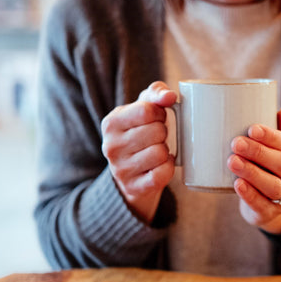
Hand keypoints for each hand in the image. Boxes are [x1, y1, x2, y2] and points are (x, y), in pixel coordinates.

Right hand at [101, 81, 176, 222]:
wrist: (131, 174)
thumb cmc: (140, 133)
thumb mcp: (143, 108)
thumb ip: (157, 93)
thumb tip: (170, 96)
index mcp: (111, 123)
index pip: (147, 111)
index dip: (160, 113)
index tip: (158, 118)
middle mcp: (111, 146)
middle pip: (157, 132)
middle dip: (164, 133)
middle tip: (158, 138)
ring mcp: (121, 169)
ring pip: (160, 153)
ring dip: (166, 152)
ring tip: (157, 152)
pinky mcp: (134, 188)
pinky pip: (162, 174)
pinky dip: (168, 168)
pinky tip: (161, 166)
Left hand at [227, 107, 280, 234]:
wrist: (269, 208)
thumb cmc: (268, 170)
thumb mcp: (275, 151)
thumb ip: (279, 130)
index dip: (271, 136)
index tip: (252, 128)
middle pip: (280, 164)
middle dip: (258, 152)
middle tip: (236, 143)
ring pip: (272, 185)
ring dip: (252, 172)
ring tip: (232, 161)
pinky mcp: (270, 214)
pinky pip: (261, 204)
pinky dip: (249, 194)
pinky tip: (237, 184)